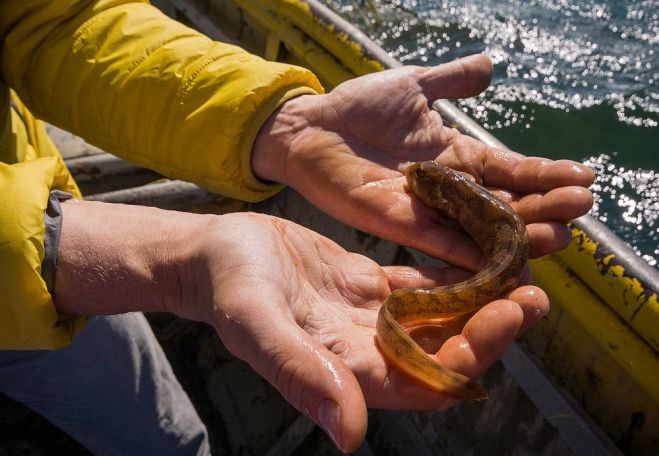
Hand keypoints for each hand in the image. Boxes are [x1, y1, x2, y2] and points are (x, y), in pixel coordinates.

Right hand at [196, 213, 548, 451]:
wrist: (210, 255)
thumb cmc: (226, 288)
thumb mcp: (257, 326)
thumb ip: (301, 375)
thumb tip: (349, 436)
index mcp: (346, 369)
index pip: (424, 378)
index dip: (470, 354)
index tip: (507, 314)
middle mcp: (366, 350)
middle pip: (442, 349)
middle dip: (490, 325)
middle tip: (533, 293)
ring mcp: (369, 318)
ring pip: (437, 317)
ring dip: (479, 298)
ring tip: (520, 268)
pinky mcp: (365, 286)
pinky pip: (417, 284)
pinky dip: (449, 272)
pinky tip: (478, 251)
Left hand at [253, 54, 594, 269]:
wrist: (312, 128)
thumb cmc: (359, 107)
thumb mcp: (413, 86)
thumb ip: (451, 82)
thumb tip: (490, 65)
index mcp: (455, 156)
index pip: (509, 169)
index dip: (545, 173)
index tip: (584, 176)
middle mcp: (448, 189)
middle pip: (505, 204)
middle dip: (544, 205)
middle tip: (581, 207)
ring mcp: (425, 210)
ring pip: (481, 230)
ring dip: (520, 234)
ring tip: (560, 234)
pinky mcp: (398, 224)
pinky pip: (441, 243)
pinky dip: (471, 253)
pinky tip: (503, 257)